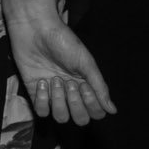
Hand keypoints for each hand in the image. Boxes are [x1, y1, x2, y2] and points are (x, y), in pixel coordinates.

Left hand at [8, 9, 116, 124]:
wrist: (36, 30)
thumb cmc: (64, 42)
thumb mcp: (86, 62)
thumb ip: (99, 87)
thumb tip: (112, 110)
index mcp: (86, 86)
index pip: (95, 112)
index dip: (91, 104)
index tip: (83, 84)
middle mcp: (71, 93)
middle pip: (79, 119)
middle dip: (75, 104)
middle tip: (68, 82)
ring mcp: (53, 94)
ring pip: (61, 117)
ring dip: (59, 101)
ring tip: (55, 80)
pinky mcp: (35, 92)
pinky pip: (41, 111)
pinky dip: (42, 100)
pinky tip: (42, 81)